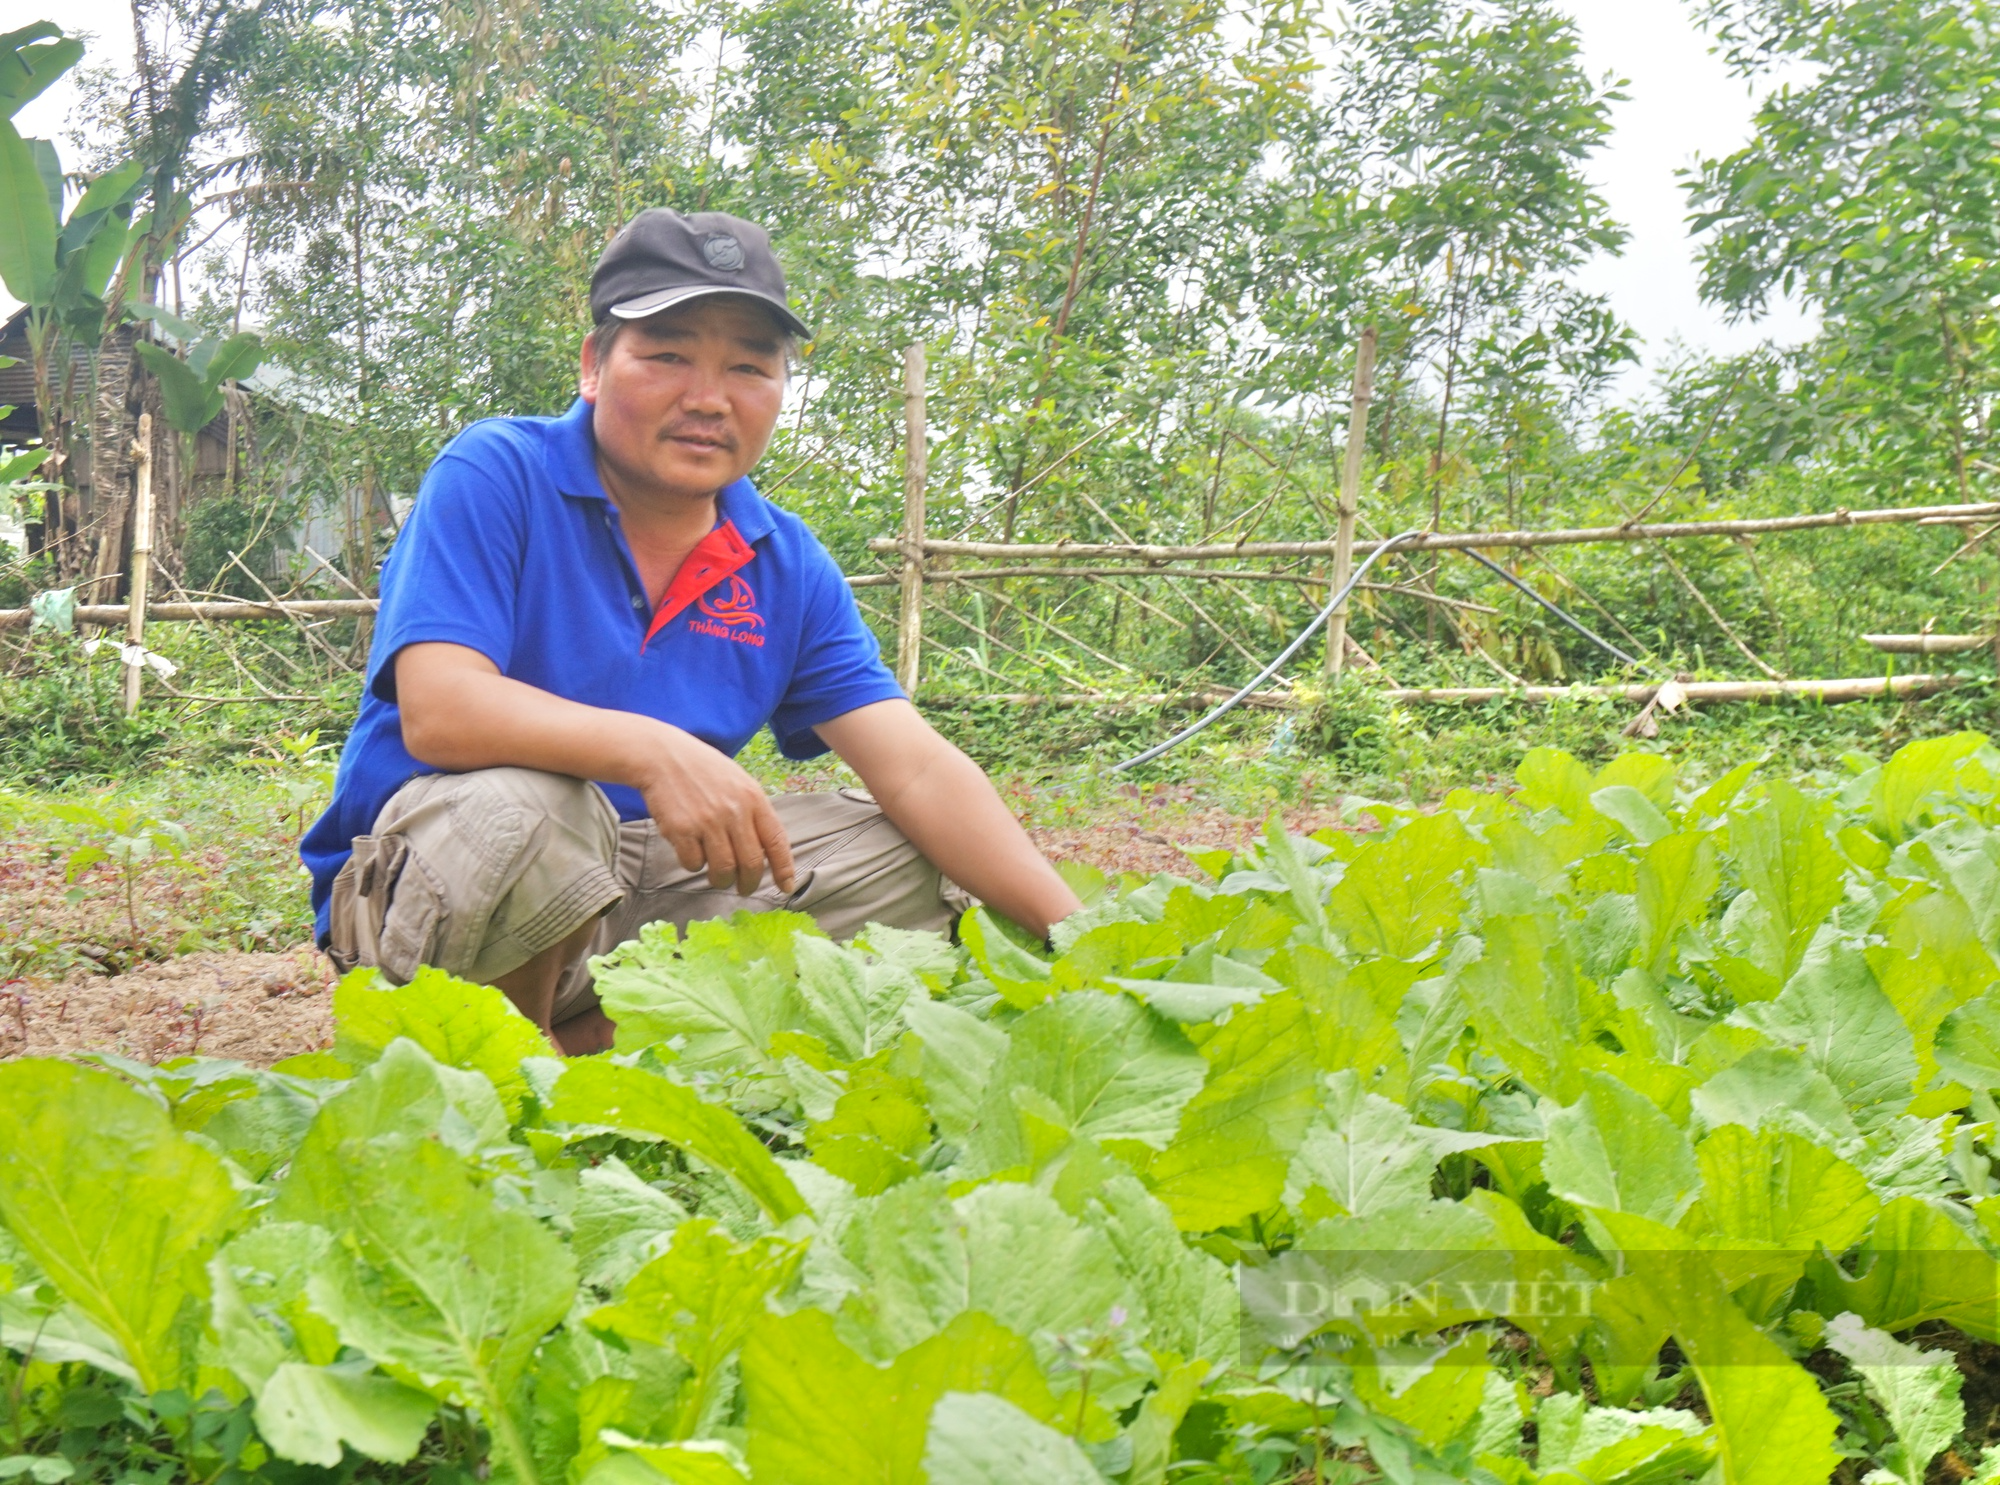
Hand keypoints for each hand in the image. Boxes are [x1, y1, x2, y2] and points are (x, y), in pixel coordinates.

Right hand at [632, 721, 795, 895]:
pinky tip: (691, 851)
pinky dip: (694, 865)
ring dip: (721, 880)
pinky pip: (694, 864)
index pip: (777, 841)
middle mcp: (734, 812)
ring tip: (717, 877)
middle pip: (751, 864)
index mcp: (754, 798)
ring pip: (723, 870)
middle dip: (749, 883)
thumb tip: (768, 850)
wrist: (662, 756)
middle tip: (744, 888)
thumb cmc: (703, 771)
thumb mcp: (739, 782)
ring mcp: (708, 822)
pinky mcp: (681, 830)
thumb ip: (754, 812)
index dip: (784, 869)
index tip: (786, 887)